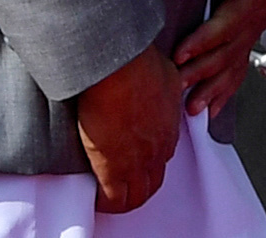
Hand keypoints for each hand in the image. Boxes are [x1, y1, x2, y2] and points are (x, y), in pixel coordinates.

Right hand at [75, 44, 181, 212]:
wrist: (118, 68)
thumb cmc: (138, 62)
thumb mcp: (166, 72)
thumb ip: (165, 85)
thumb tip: (160, 83)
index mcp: (170, 124)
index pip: (164, 154)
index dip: (149, 160)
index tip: (135, 157)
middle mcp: (159, 146)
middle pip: (154, 180)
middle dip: (139, 185)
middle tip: (122, 183)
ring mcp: (138, 160)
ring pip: (136, 195)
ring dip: (123, 197)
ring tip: (107, 194)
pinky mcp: (113, 168)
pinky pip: (112, 199)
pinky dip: (104, 202)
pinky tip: (95, 196)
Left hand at [172, 0, 265, 116]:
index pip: (227, 23)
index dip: (204, 40)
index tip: (180, 54)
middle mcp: (257, 19)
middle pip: (228, 51)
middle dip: (202, 72)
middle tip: (176, 89)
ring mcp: (255, 29)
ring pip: (234, 65)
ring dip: (213, 88)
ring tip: (193, 109)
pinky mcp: (251, 34)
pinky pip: (240, 66)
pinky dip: (227, 90)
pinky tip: (212, 110)